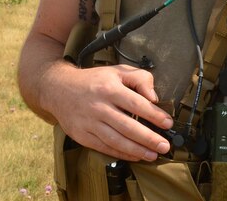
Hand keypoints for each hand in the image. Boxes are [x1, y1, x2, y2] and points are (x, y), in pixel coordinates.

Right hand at [44, 62, 174, 161]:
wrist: (59, 88)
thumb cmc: (93, 81)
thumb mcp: (116, 71)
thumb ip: (139, 78)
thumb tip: (154, 96)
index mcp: (108, 88)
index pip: (136, 103)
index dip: (154, 115)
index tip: (167, 123)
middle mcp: (98, 106)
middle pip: (128, 126)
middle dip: (149, 138)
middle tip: (164, 146)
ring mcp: (89, 122)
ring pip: (116, 140)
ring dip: (137, 150)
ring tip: (153, 155)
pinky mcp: (82, 135)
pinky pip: (104, 147)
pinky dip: (121, 153)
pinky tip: (135, 156)